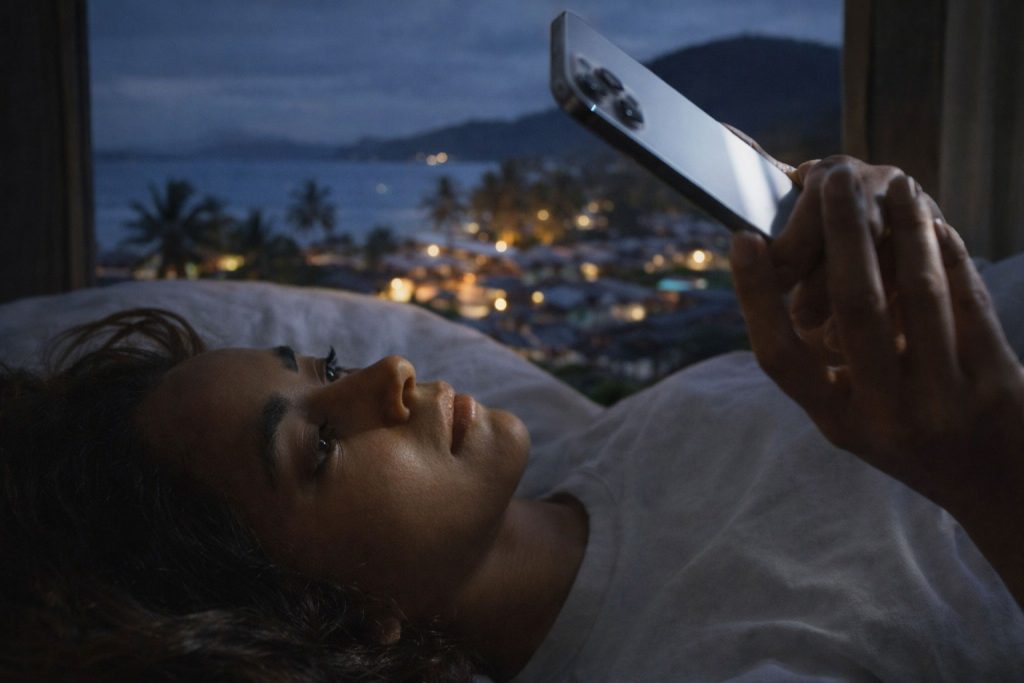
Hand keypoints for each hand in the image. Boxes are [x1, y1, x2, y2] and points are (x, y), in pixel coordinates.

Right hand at [730, 165, 1023, 606]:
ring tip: (894, 183)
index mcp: (839, 421)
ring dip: (903, 227)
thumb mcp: (854, 419)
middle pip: (854, 309)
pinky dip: (948, 251)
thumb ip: (821, 366)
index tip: (743, 241)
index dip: (754, 297)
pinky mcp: (997, 377)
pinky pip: (967, 298)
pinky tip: (933, 220)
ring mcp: (946, 397)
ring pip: (919, 292)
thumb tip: (796, 277)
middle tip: (830, 179)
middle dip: (840, 234)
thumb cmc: (911, 438)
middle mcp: (887, 413)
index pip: (780, 357)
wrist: (1001, 483)